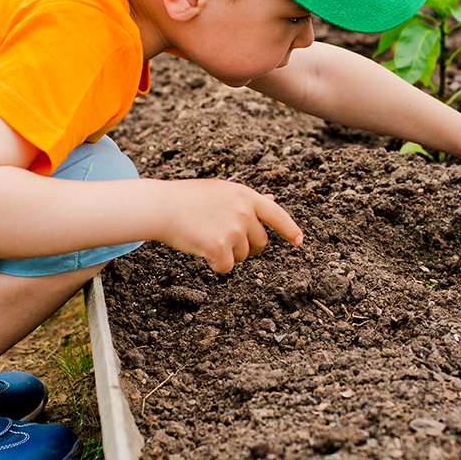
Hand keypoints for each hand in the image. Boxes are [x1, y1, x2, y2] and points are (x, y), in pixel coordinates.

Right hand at [158, 179, 302, 272]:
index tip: (298, 241)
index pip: (277, 215)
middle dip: (246, 248)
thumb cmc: (187, 198)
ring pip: (242, 257)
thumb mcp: (222, 191)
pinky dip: (215, 265)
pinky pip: (226, 268)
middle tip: (224, 240)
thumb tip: (272, 200)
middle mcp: (244, 212)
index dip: (290, 229)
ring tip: (206, 237)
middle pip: (260, 244)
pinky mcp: (220, 247)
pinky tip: (201, 250)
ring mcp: (233, 230)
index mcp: (246, 196)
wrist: (162, 206)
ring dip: (227, 255)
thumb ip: (247, 200)